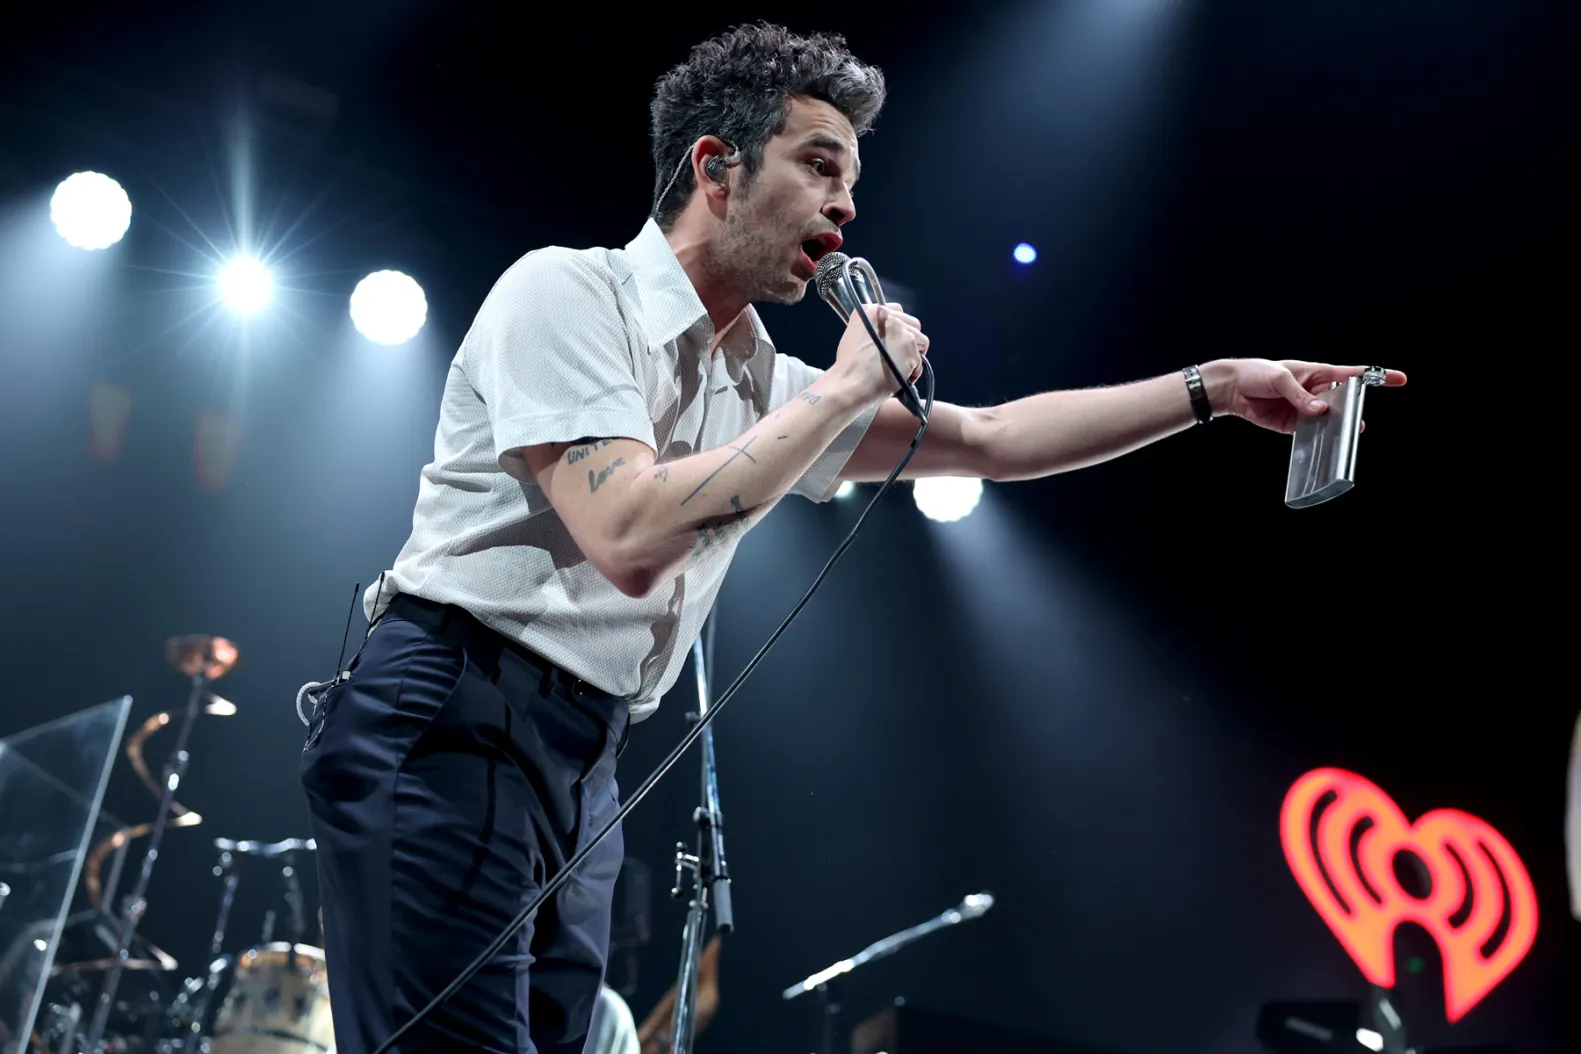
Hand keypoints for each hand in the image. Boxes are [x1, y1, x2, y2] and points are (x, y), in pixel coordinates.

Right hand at [832, 303, 928, 406]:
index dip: (897, 327)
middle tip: (897, 355)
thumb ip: (872, 327)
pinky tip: (899, 377)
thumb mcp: (854, 335)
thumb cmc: (849, 366)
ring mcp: (902, 331)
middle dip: (909, 339)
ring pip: (921, 341)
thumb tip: (885, 333)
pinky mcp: (911, 348)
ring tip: (898, 368)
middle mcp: (889, 316)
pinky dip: (913, 371)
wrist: (851, 384)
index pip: (897, 311)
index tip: (891, 340)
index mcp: (872, 311)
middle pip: (913, 324)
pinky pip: (920, 361)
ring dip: (913, 355)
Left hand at [1209, 359, 1406, 433]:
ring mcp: (1306, 409)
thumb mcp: (1279, 379)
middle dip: (1353, 411)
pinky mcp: (1292, 425)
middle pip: (1344, 402)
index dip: (1378, 376)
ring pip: (1329, 420)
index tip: (1400, 379)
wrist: (1230, 389)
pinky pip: (1310, 433)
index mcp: (1318, 373)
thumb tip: (1320, 411)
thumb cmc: (1256, 373)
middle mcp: (1316, 392)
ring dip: (1337, 428)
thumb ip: (1300, 396)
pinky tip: (1324, 444)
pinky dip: (1318, 438)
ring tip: (1346, 434)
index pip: (1353, 374)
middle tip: (1358, 421)